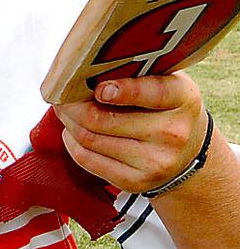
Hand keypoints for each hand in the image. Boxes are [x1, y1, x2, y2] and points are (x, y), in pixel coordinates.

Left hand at [54, 72, 207, 194]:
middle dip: (72, 104)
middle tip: (60, 93)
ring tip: (64, 109)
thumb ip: (136, 72)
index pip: (152, 93)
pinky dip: (72, 143)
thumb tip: (89, 66)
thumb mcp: (166, 81)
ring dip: (68, 122)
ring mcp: (155, 162)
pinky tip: (72, 131)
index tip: (98, 87)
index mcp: (183, 98)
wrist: (188, 153)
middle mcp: (172, 133)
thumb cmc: (166, 106)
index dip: (122, 90)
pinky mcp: (135, 182)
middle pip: (103, 119)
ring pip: (90, 139)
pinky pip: (88, 160)